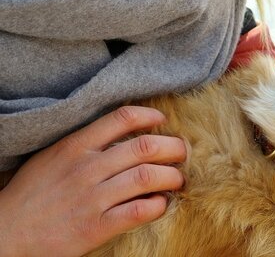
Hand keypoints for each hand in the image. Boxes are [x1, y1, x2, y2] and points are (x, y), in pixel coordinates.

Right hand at [0, 106, 185, 256]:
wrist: (8, 233)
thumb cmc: (34, 192)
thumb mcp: (55, 155)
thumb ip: (88, 142)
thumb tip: (127, 131)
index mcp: (76, 146)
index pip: (122, 118)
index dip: (150, 115)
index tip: (162, 120)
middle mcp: (87, 168)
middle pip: (145, 147)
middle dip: (173, 148)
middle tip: (182, 153)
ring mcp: (93, 197)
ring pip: (147, 176)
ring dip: (172, 176)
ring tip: (178, 179)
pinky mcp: (96, 226)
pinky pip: (139, 210)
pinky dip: (158, 205)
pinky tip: (162, 203)